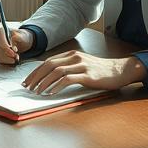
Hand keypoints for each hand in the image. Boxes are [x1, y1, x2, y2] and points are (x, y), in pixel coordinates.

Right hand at [0, 26, 32, 64]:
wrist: (19, 41)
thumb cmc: (20, 37)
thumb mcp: (22, 36)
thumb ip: (18, 36)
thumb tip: (13, 38)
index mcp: (0, 31)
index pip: (0, 40)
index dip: (6, 48)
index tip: (13, 54)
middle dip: (7, 55)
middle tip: (16, 57)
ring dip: (6, 59)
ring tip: (15, 57)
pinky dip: (5, 61)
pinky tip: (11, 60)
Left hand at [23, 51, 146, 94]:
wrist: (120, 70)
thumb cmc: (100, 71)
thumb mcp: (82, 65)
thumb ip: (69, 68)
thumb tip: (50, 78)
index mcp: (71, 55)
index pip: (48, 61)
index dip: (36, 71)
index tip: (28, 81)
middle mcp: (74, 57)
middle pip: (49, 65)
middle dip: (35, 77)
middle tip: (27, 87)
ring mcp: (81, 65)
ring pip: (56, 72)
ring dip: (44, 82)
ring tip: (36, 92)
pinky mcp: (87, 75)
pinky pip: (68, 79)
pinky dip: (57, 86)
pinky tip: (51, 93)